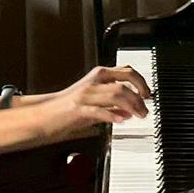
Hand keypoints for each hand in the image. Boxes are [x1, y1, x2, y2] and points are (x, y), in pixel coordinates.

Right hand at [36, 65, 151, 141]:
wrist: (45, 114)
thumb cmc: (68, 108)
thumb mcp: (95, 102)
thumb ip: (112, 104)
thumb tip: (130, 110)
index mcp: (98, 76)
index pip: (126, 71)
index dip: (141, 81)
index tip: (148, 94)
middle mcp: (93, 82)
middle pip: (124, 84)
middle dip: (139, 97)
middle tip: (145, 109)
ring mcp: (85, 95)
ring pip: (115, 95)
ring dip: (131, 107)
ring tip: (138, 116)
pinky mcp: (78, 109)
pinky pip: (99, 110)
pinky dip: (112, 115)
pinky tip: (121, 120)